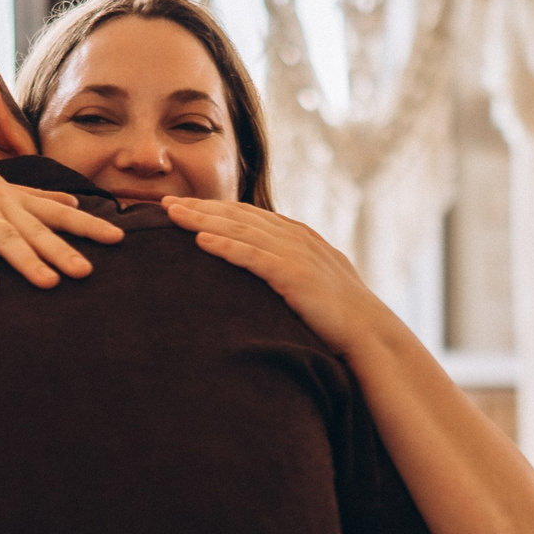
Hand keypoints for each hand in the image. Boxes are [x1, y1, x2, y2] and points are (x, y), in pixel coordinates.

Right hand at [0, 151, 122, 290]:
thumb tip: (74, 201)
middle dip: (64, 251)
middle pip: (37, 230)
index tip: (118, 238)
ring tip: (51, 283)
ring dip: (29, 261)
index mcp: (13, 197)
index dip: (88, 225)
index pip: (57, 213)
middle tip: (89, 272)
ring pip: (7, 240)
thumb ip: (36, 196)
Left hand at [162, 197, 392, 355]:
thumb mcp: (312, 278)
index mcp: (297, 235)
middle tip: (165, 203)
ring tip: (173, 216)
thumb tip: (266, 270)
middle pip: (237, 216)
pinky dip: (225, 245)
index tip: (184, 206)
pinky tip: (201, 241)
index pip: (247, 215)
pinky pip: (252, 256)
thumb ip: (290, 266)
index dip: (213, 208)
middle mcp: (293, 237)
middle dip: (199, 207)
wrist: (368, 329)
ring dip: (203, 220)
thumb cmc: (339, 311)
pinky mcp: (292, 274)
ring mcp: (294, 254)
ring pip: (239, 230)